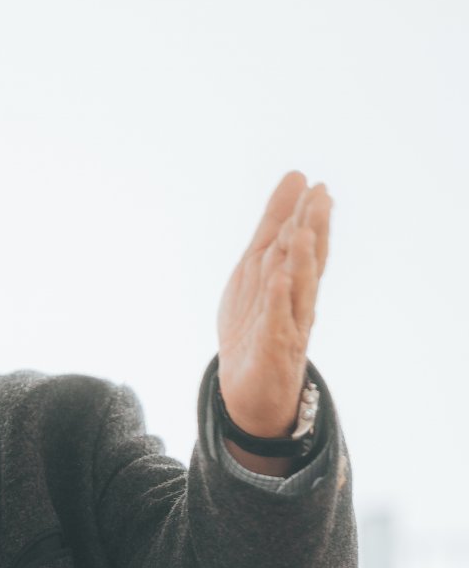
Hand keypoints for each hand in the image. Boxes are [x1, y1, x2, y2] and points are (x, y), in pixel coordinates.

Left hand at [216, 171, 331, 436]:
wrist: (248, 390)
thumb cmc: (256, 323)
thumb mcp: (260, 267)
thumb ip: (275, 225)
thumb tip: (296, 177)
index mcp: (293, 279)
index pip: (303, 245)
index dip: (309, 217)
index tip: (313, 186)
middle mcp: (297, 301)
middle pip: (306, 262)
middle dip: (312, 231)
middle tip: (319, 198)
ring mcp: (288, 326)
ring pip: (298, 290)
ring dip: (300, 262)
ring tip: (300, 233)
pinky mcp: (274, 351)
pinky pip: (278, 325)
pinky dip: (279, 304)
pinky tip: (279, 283)